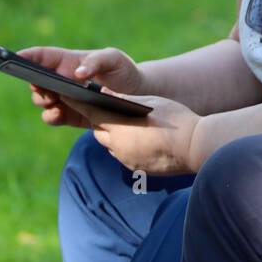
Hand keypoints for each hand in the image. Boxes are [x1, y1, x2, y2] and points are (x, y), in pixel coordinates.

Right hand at [18, 45, 145, 127]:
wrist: (137, 96)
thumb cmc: (123, 70)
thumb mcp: (114, 59)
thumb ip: (96, 61)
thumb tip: (77, 73)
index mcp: (68, 61)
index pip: (42, 56)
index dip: (26, 56)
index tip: (13, 57)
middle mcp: (61, 79)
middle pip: (35, 80)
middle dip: (34, 84)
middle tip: (42, 87)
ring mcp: (64, 98)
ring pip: (41, 100)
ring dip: (41, 100)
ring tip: (52, 100)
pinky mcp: (70, 115)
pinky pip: (52, 117)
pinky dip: (51, 116)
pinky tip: (58, 114)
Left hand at [67, 93, 200, 175]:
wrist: (196, 147)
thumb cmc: (175, 119)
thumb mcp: (150, 102)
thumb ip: (125, 99)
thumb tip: (105, 93)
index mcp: (118, 125)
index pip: (89, 112)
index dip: (77, 103)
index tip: (66, 96)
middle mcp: (117, 145)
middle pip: (99, 130)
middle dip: (100, 119)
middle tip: (106, 108)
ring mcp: (126, 159)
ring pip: (111, 144)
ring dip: (114, 134)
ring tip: (126, 124)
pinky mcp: (136, 169)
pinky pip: (124, 155)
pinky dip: (127, 146)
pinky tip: (140, 139)